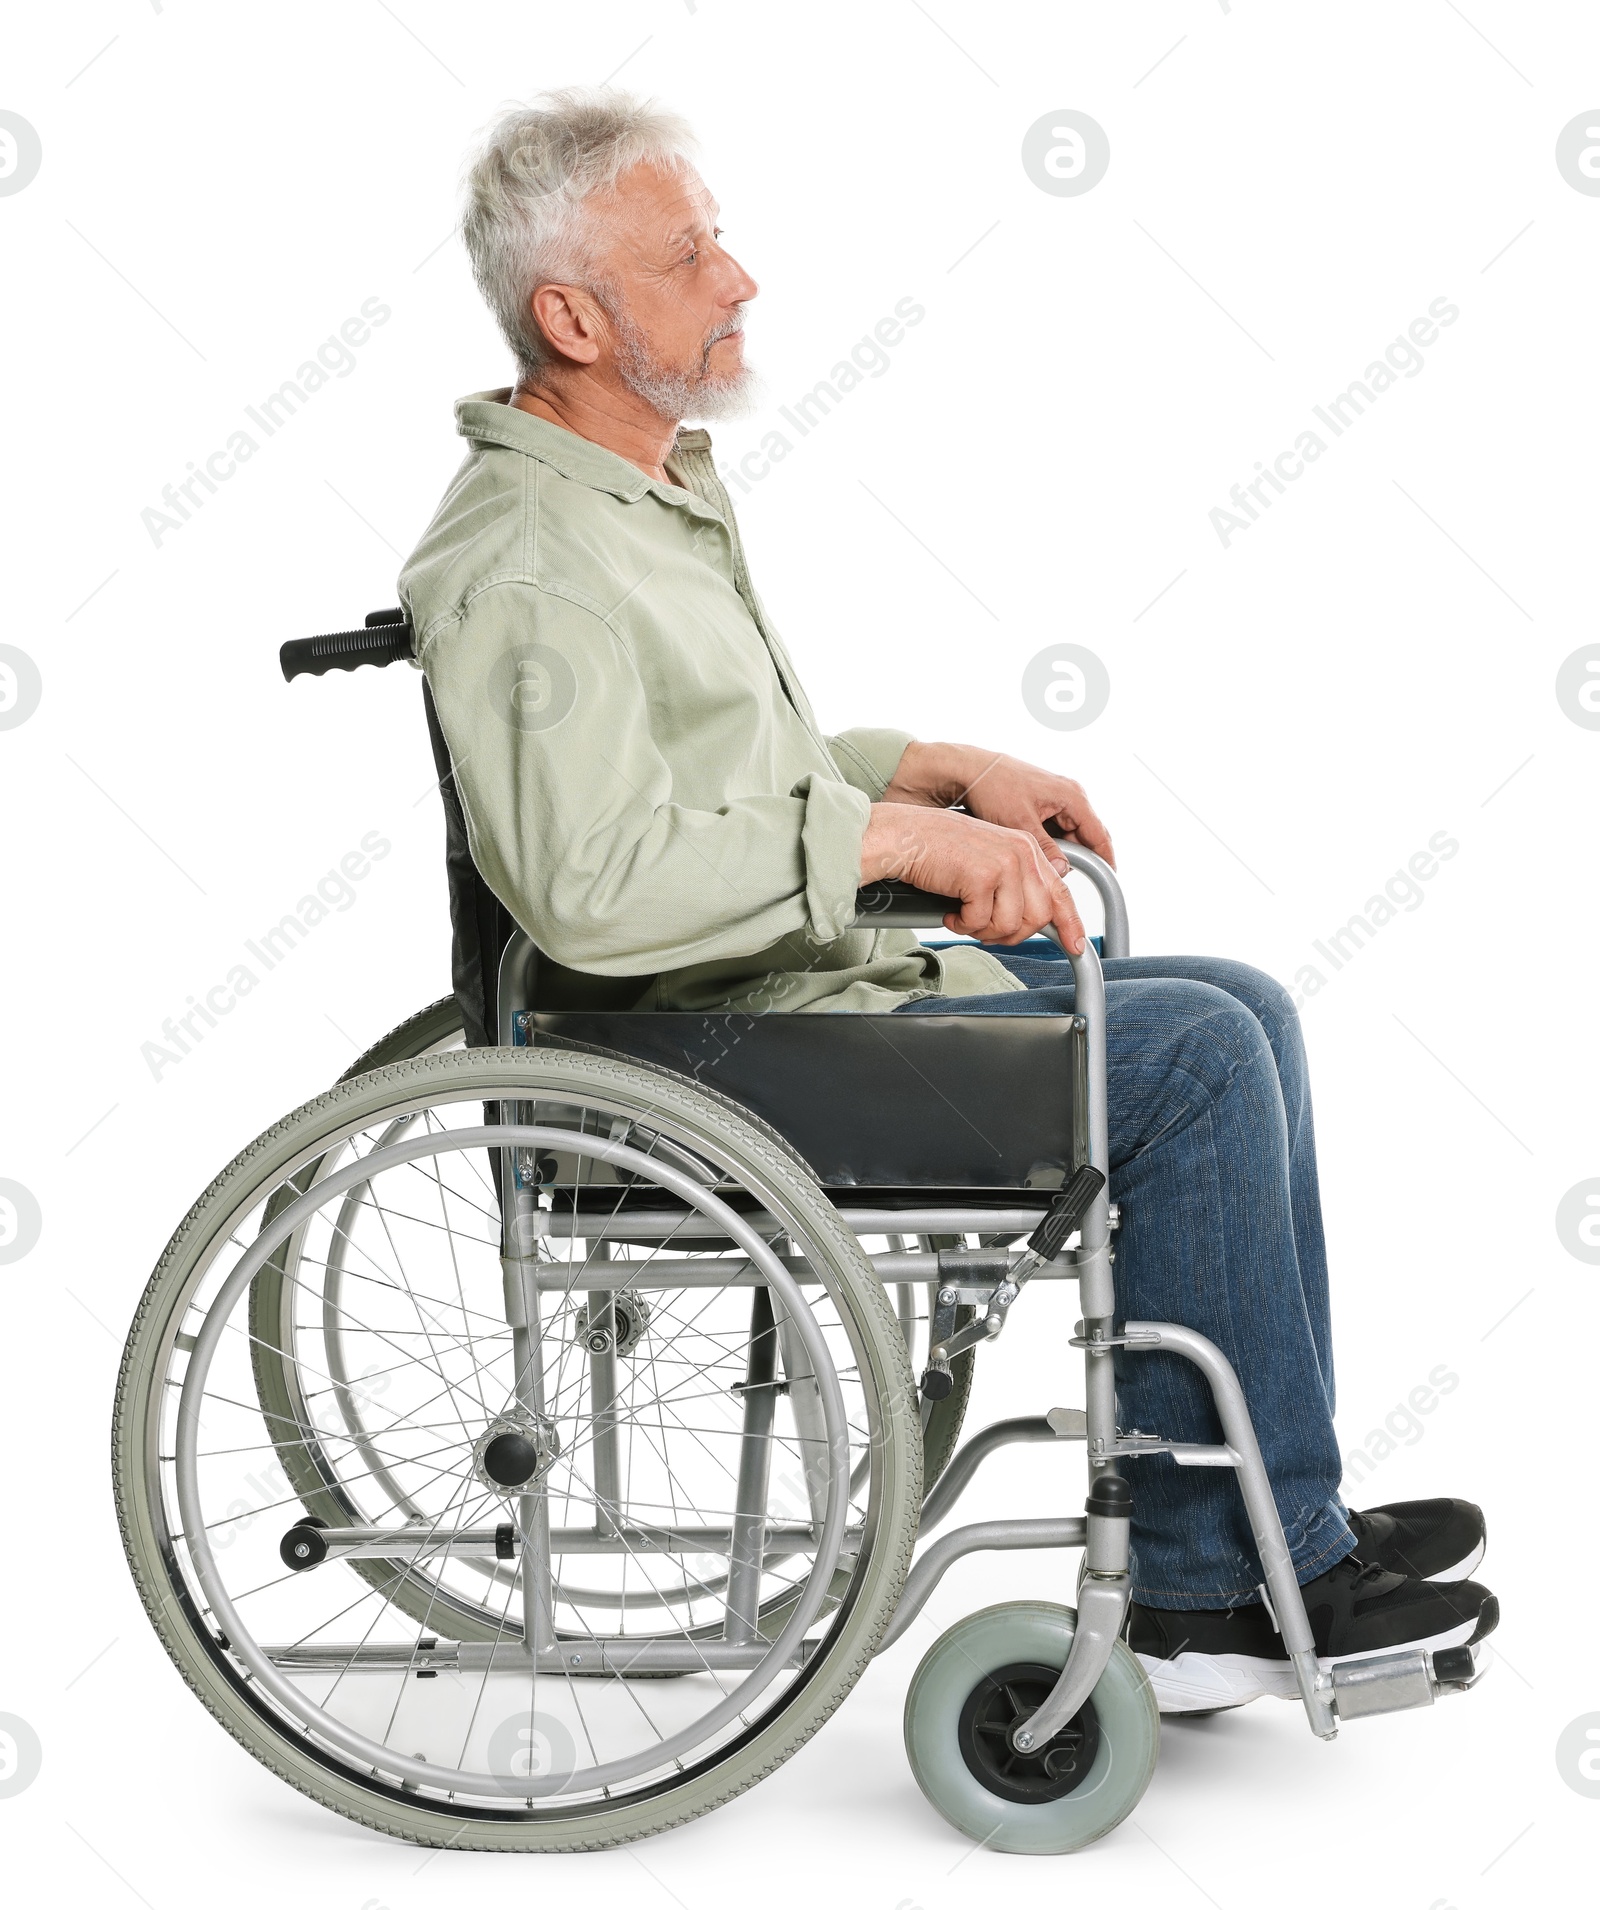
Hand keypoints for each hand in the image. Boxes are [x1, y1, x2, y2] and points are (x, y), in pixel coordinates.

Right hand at [860, 803, 1087, 951]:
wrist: (904, 836)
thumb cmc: (937, 849)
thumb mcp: (987, 859)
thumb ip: (1015, 882)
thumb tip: (1030, 919)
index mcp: (1026, 847)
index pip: (1060, 892)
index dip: (1070, 924)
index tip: (1075, 946)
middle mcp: (1021, 852)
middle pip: (1038, 916)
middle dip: (1011, 933)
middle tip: (984, 927)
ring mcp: (1004, 863)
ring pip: (1011, 924)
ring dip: (983, 930)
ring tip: (963, 916)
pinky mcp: (982, 876)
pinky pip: (981, 922)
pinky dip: (962, 924)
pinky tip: (949, 911)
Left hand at [883, 741, 1113, 874]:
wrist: (968, 770)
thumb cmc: (993, 786)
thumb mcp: (1020, 822)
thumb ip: (1045, 848)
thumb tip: (1061, 870)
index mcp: (1072, 797)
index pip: (1100, 836)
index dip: (1105, 862)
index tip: (1108, 882)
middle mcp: (1069, 796)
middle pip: (1086, 838)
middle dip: (1079, 862)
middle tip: (1067, 885)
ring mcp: (1056, 800)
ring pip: (1068, 836)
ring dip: (1061, 855)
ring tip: (1046, 873)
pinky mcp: (1042, 804)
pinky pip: (1054, 831)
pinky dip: (1049, 846)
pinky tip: (1035, 859)